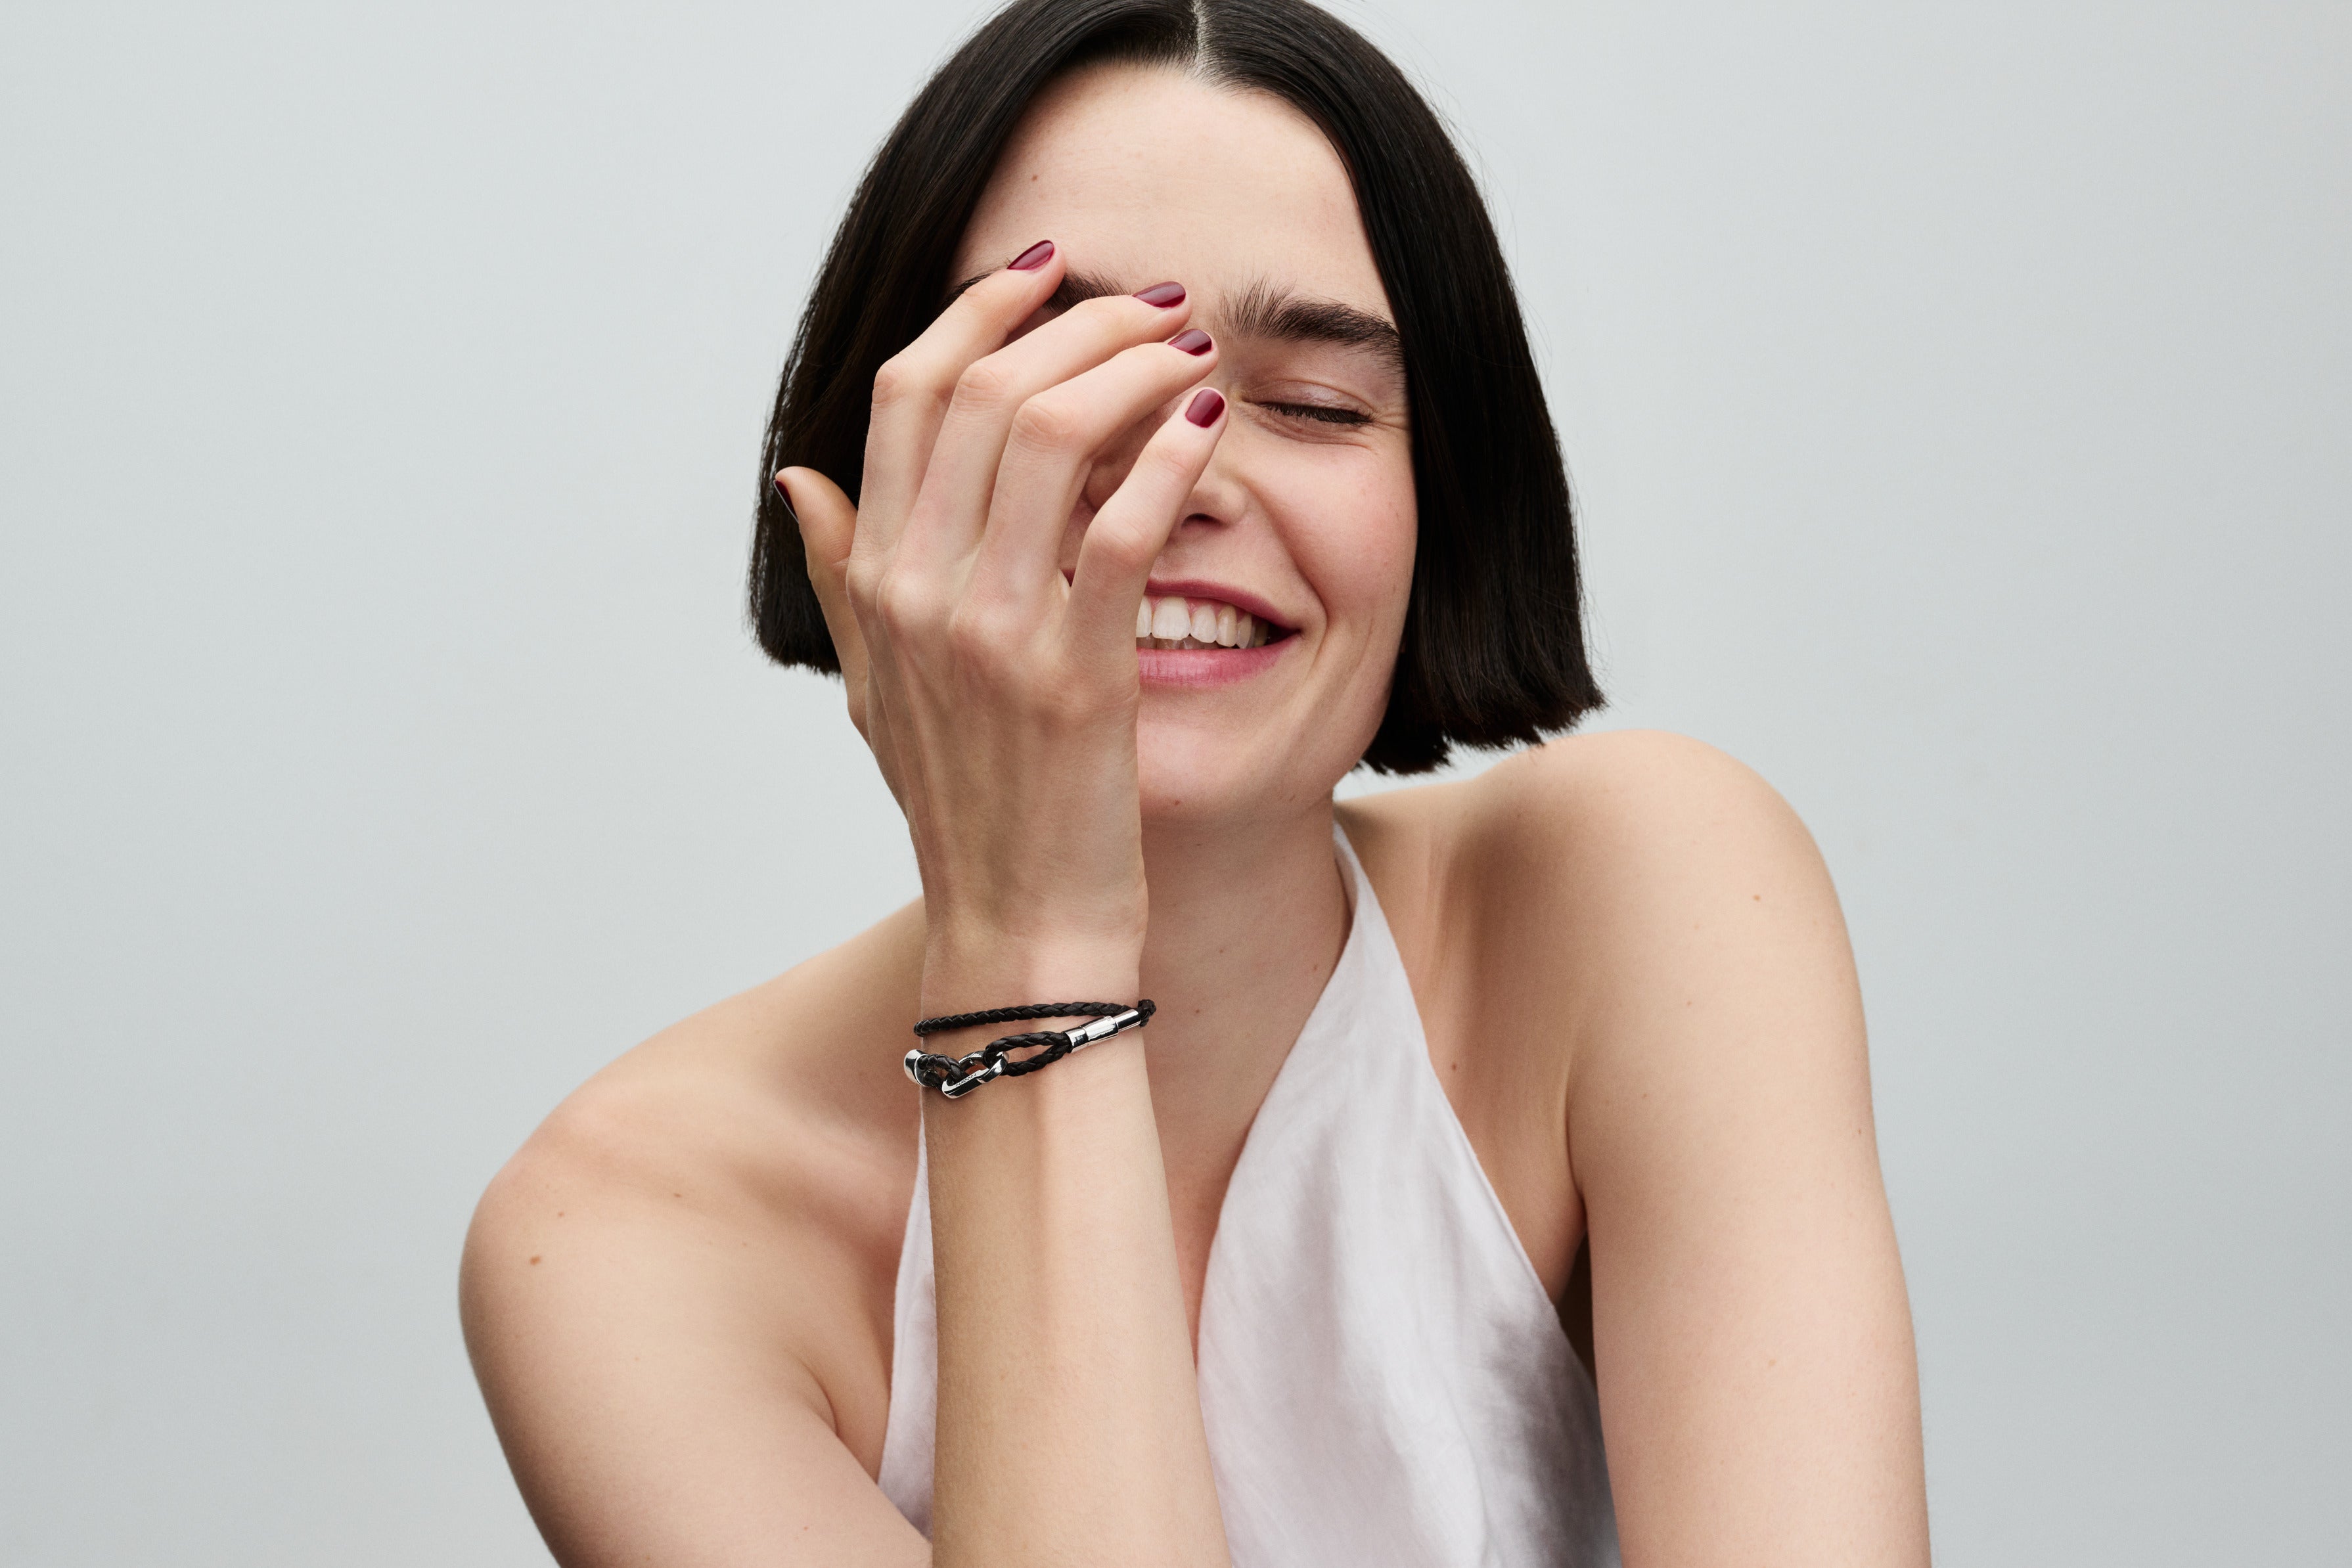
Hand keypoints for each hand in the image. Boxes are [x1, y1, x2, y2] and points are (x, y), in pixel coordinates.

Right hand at [777, 245, 1227, 974]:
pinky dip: (1169, 457)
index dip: (976, 313)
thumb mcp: (875, 686)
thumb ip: (840, 574)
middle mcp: (917, 591)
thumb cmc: (962, 805)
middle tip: (1153, 304)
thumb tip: (797, 478)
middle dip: (1078, 321)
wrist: (1018, 927)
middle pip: (985, 390)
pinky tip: (1207, 423)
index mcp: (874, 578)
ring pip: (1051, 434)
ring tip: (1190, 351)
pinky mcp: (1074, 674)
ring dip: (1132, 369)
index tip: (1043, 275)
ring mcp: (989, 632)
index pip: (908, 394)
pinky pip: (1121, 527)